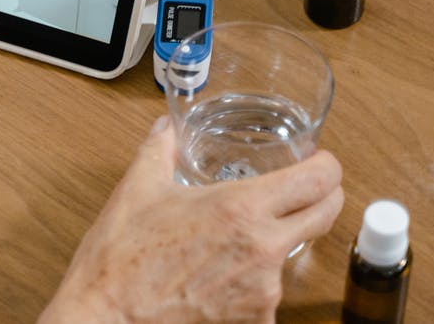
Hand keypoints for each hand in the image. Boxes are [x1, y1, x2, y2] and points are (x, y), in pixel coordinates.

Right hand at [40, 116, 343, 323]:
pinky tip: (221, 274)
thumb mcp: (137, 190)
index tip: (319, 161)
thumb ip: (159, 149)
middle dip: (322, 197)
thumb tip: (166, 128)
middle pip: (326, 215)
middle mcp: (263, 249)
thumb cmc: (120, 258)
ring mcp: (264, 291)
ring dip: (276, 242)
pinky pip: (269, 291)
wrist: (107, 316)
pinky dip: (254, 280)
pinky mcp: (256, 320)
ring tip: (234, 239)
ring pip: (292, 253)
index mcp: (240, 208)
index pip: (318, 180)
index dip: (326, 166)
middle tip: (303, 189)